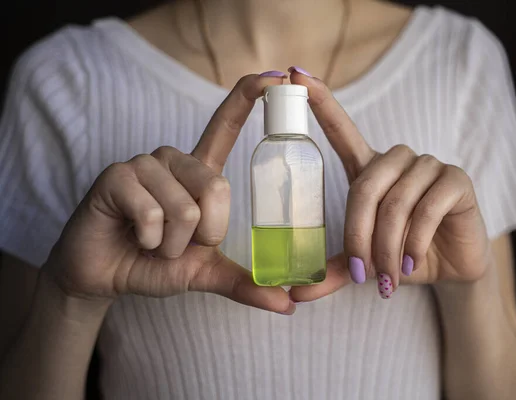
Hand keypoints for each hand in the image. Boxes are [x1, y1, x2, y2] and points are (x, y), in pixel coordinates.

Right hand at [45, 74, 294, 313]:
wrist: (104, 276)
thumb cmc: (154, 264)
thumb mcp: (205, 273)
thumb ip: (244, 283)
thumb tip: (288, 305)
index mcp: (199, 172)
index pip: (225, 125)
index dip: (249, 97)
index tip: (276, 75)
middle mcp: (174, 160)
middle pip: (216, 188)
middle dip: (201, 236)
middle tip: (175, 243)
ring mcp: (144, 164)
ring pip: (185, 208)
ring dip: (171, 245)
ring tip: (151, 241)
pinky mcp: (116, 175)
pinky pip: (154, 215)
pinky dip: (149, 242)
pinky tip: (132, 236)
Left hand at [288, 71, 490, 301]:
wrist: (450, 268)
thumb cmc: (401, 254)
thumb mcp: (365, 262)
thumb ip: (335, 270)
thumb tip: (294, 294)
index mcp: (370, 169)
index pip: (342, 129)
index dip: (321, 101)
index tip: (295, 72)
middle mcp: (398, 160)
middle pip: (366, 184)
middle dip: (360, 234)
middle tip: (363, 272)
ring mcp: (429, 166)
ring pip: (397, 202)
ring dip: (388, 246)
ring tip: (389, 275)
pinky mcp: (456, 179)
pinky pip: (427, 208)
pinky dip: (415, 242)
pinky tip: (412, 263)